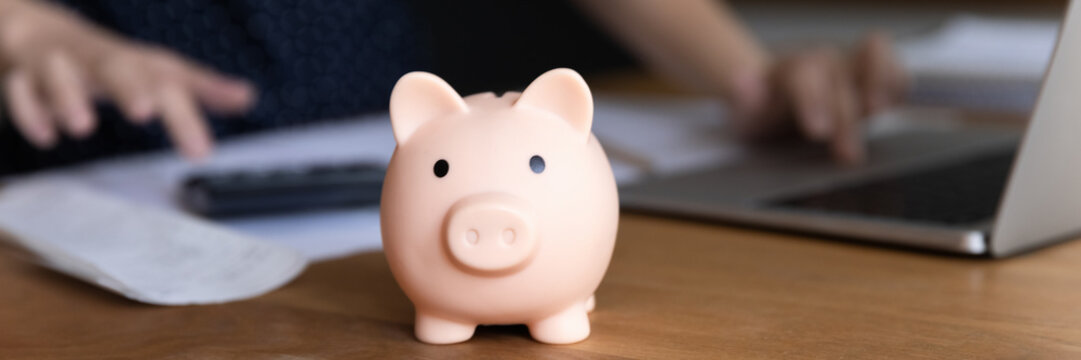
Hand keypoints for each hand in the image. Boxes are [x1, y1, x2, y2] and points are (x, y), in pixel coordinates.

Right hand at [0, 0, 254, 158]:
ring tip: (82, 126)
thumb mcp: (155, 70)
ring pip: (59, 70)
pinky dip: (29, 109)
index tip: (202, 151)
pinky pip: (20, 87)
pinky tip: (47, 135)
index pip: (168, 81)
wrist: (38, 31)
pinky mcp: (21, 73)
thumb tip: (246, 96)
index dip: (186, 114)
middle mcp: (99, 57)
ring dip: (68, 95)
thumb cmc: (108, 59)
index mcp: (136, 61)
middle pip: (115, 65)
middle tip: (143, 111)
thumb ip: (199, 86)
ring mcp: (58, 62)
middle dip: (128, 85)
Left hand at [728, 32, 906, 164]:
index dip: (812, 101)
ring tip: (878, 113)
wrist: (772, 100)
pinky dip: (897, 84)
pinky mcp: (872, 77)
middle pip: (840, 79)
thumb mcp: (744, 113)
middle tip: (847, 154)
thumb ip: (745, 100)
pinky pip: (893, 68)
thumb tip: (741, 85)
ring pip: (875, 53)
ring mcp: (849, 66)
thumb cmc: (761, 110)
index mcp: (790, 70)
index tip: (818, 132)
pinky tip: (890, 108)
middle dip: (845, 118)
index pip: (803, 76)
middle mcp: (823, 62)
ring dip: (880, 83)